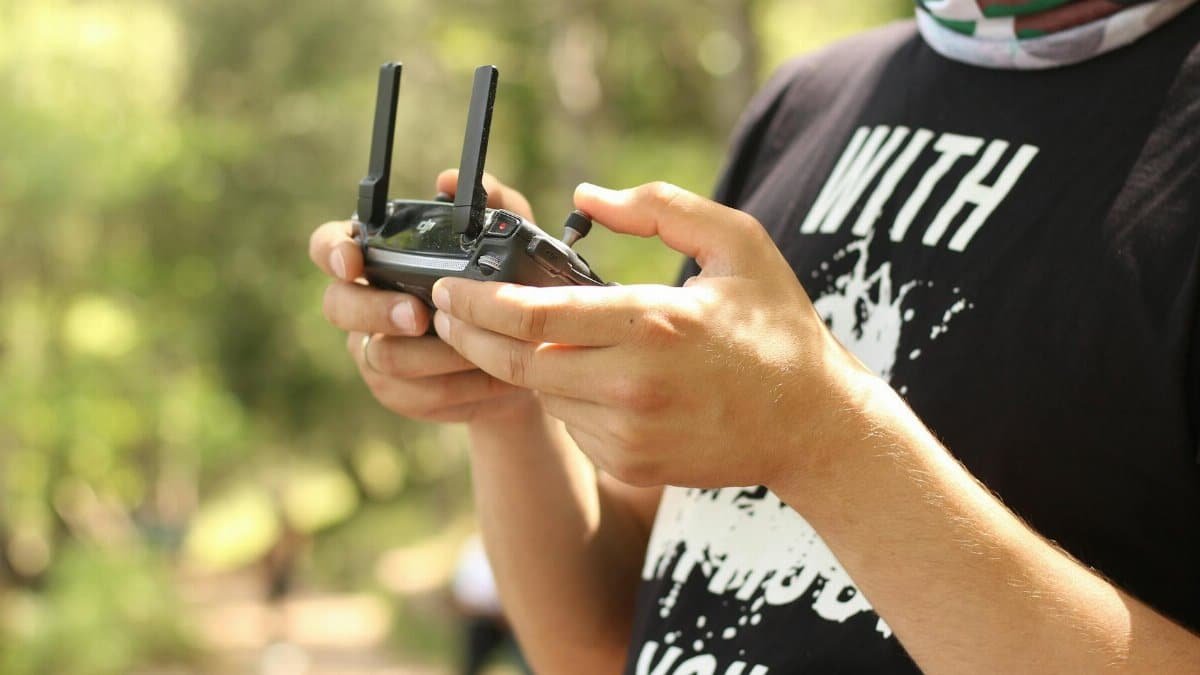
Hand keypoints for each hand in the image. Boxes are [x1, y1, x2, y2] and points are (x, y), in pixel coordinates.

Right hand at [309, 170, 538, 424]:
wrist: (528, 354)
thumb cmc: (507, 286)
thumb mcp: (511, 240)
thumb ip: (492, 204)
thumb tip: (450, 180)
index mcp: (378, 257)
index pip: (327, 246)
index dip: (331, 251)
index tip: (352, 259)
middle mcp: (364, 303)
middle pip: (339, 306)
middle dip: (376, 311)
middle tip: (418, 315)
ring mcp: (375, 351)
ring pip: (382, 357)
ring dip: (432, 355)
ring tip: (478, 350)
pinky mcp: (399, 393)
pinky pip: (417, 396)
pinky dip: (460, 387)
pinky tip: (493, 379)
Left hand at [428, 182, 873, 486]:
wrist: (812, 425)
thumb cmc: (777, 326)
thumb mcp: (738, 244)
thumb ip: (662, 208)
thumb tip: (585, 197)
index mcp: (654, 325)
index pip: (536, 317)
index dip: (478, 303)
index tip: (448, 288)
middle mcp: (632, 386)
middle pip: (518, 363)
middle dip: (469, 335)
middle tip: (445, 312)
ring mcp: (628, 434)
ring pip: (542, 394)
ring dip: (527, 363)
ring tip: (530, 333)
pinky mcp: (630, 463)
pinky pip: (571, 424)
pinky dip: (565, 396)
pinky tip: (591, 375)